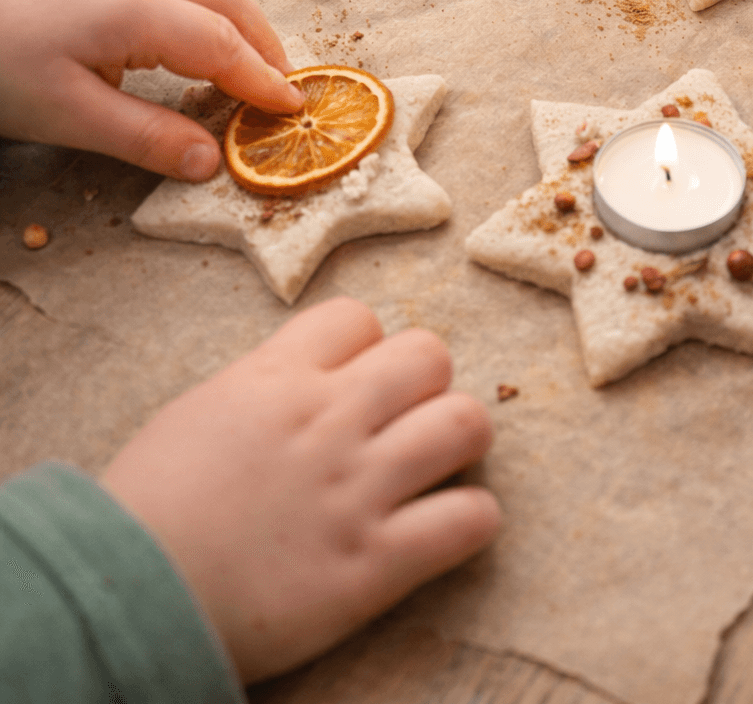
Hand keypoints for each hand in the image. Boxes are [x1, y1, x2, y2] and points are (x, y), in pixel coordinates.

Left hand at [0, 0, 301, 180]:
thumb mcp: (67, 117)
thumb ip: (145, 137)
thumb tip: (209, 162)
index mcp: (132, 7)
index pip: (221, 45)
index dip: (262, 80)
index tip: (293, 108)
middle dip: (263, 40)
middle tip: (282, 86)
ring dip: (234, 18)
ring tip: (248, 63)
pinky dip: (200, 4)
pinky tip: (189, 36)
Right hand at [102, 297, 498, 683]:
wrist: (120, 595)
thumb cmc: (146, 509)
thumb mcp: (199, 414)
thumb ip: (263, 389)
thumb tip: (303, 383)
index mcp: (276, 378)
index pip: (359, 317)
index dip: (365, 347)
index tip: (353, 382)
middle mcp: (327, 420)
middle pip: (428, 353)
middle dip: (426, 383)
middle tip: (406, 421)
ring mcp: (355, 490)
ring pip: (464, 421)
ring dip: (460, 439)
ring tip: (440, 466)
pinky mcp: (372, 566)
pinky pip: (469, 520)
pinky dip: (472, 521)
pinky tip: (448, 529)